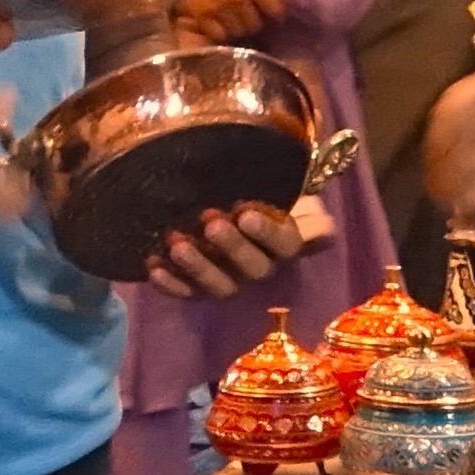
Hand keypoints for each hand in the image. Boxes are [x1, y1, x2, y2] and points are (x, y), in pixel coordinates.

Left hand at [146, 198, 307, 299]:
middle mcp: (261, 266)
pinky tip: (153, 265)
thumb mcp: (281, 181)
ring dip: (198, 266)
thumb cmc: (259, 186)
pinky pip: (187, 292)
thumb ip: (297, 187)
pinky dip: (170, 284)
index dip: (268, 232)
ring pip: (220, 285)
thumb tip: (322, 218)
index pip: (287, 244)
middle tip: (210, 222)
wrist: (231, 197)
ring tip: (176, 243)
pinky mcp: (199, 288)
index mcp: (286, 242)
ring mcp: (230, 280)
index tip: (246, 213)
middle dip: (232, 247)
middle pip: (253, 268)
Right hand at [179, 0, 291, 44]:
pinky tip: (216, 26)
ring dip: (237, 28)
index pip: (273, 8)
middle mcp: (239, 1)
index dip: (274, 13)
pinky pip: (218, 35)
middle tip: (248, 16)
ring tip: (232, 22)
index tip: (273, 14)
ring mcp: (220, 12)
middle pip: (254, 24)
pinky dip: (219, 33)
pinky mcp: (202, 19)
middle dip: (253, 21)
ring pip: (237, 31)